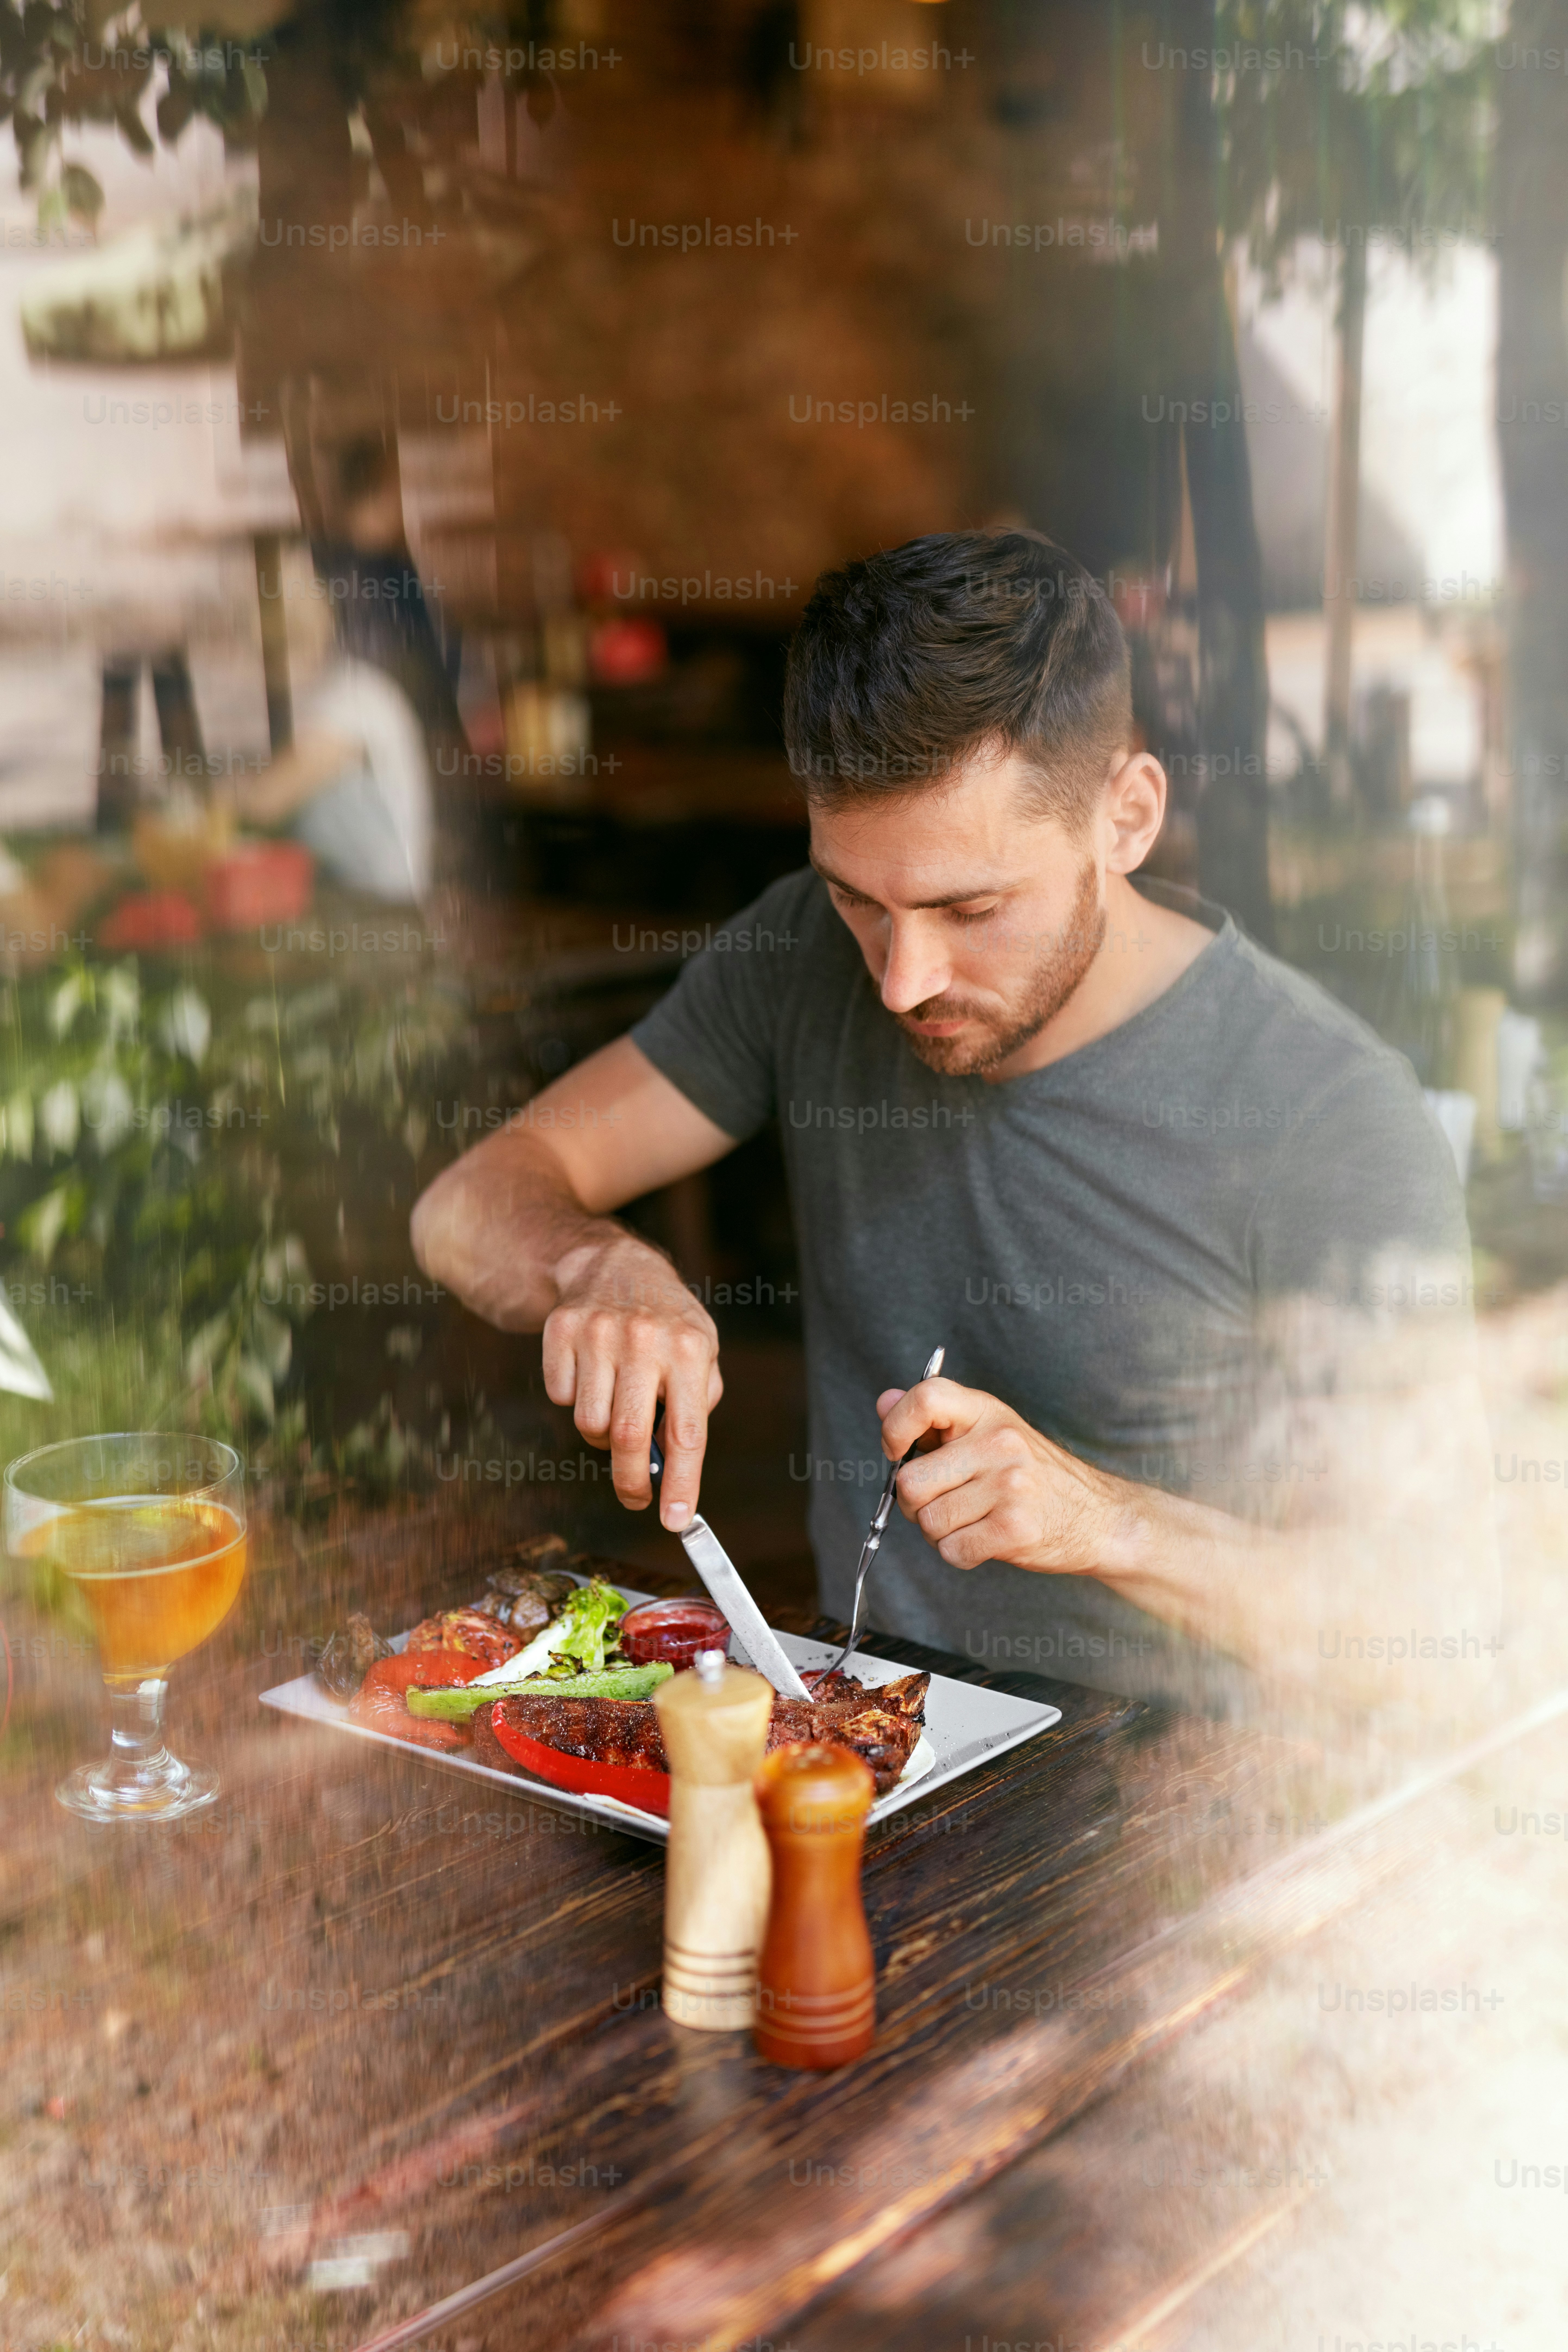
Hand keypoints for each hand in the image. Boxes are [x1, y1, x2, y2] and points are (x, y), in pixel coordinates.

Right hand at [542, 1233, 721, 1529]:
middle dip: (632, 1480)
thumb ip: (695, 1406)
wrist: (615, 1265)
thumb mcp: (700, 1353)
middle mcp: (643, 1339)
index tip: (675, 1521)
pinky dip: (574, 1398)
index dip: (681, 1483)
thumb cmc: (666, 1322)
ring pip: (589, 1423)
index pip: (687, 1432)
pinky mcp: (560, 1330)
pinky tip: (592, 1372)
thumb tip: (673, 1465)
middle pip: (628, 1436)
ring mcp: (597, 1332)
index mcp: (689, 1348)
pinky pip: (560, 1397)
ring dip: (602, 1432)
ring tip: (617, 1404)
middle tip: (637, 1497)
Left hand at [876, 1376, 1123, 1576]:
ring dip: (938, 1532)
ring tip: (970, 1521)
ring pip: (928, 1522)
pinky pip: (952, 1550)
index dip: (896, 1427)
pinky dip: (959, 1553)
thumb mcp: (988, 1431)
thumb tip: (883, 1401)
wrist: (1098, 1516)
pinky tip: (984, 1540)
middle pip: (911, 1481)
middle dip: (915, 1503)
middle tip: (944, 1502)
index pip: (927, 1397)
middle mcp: (999, 1443)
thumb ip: (934, 1420)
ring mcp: (1009, 1486)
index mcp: (986, 1412)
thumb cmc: (1032, 1475)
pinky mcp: (1015, 1528)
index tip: (897, 1450)